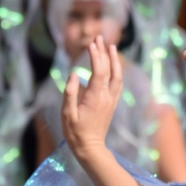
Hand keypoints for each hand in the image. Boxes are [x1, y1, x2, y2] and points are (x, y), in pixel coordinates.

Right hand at [61, 35, 122, 160]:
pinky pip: (117, 83)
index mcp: (95, 97)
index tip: (90, 43)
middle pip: (108, 69)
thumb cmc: (75, 132)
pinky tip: (114, 65)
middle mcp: (106, 96)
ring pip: (116, 75)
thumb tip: (74, 74)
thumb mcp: (67, 113)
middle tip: (98, 37)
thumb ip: (70, 92)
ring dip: (114, 60)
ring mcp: (111, 100)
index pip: (98, 71)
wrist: (91, 147)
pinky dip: (116, 70)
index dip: (95, 56)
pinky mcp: (112, 103)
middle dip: (103, 52)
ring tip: (110, 46)